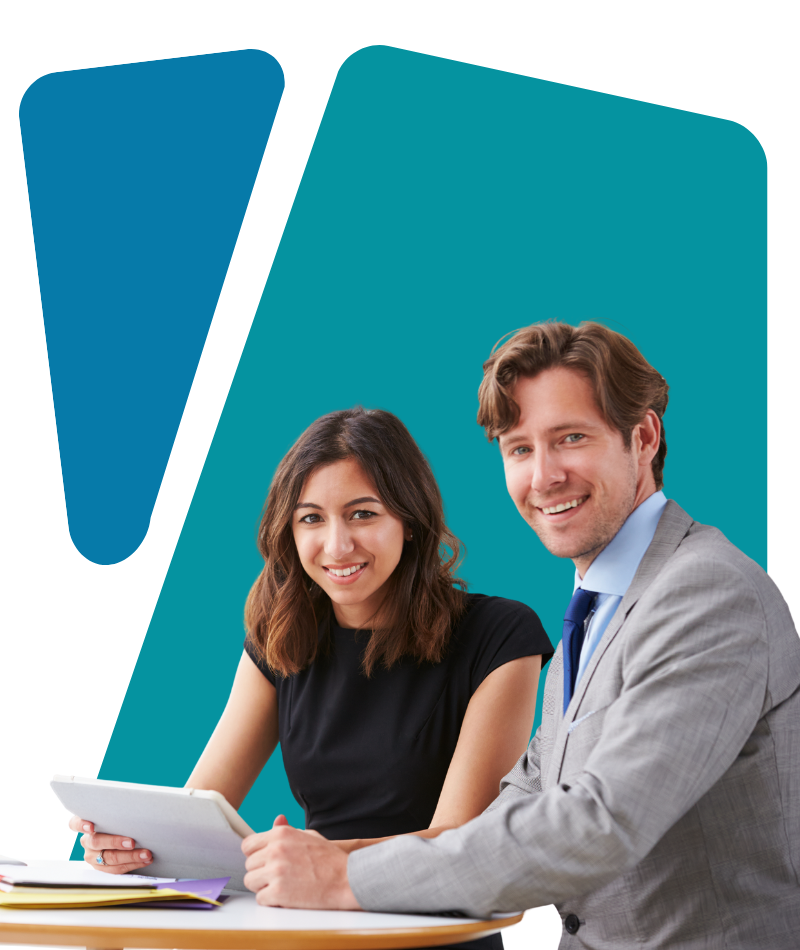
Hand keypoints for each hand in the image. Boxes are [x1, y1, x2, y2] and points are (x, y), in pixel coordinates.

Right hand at [68, 815, 152, 874]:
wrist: (125, 840)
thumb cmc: (120, 824)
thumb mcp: (116, 819)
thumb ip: (117, 817)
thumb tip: (134, 811)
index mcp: (86, 826)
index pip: (75, 823)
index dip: (81, 825)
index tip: (91, 827)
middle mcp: (87, 842)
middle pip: (97, 842)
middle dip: (116, 842)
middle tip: (132, 842)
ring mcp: (93, 856)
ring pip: (108, 858)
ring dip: (130, 857)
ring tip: (146, 854)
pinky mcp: (102, 868)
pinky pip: (116, 869)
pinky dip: (133, 864)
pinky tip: (145, 860)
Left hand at [242, 814, 361, 909]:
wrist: (346, 879)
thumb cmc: (329, 859)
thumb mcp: (309, 835)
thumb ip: (287, 830)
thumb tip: (277, 819)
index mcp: (280, 834)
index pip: (248, 844)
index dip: (255, 855)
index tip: (263, 861)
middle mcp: (275, 850)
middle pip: (249, 865)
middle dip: (260, 872)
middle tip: (277, 876)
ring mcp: (275, 871)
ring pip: (250, 882)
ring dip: (263, 886)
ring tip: (281, 885)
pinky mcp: (278, 892)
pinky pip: (260, 898)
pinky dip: (270, 900)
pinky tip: (285, 896)